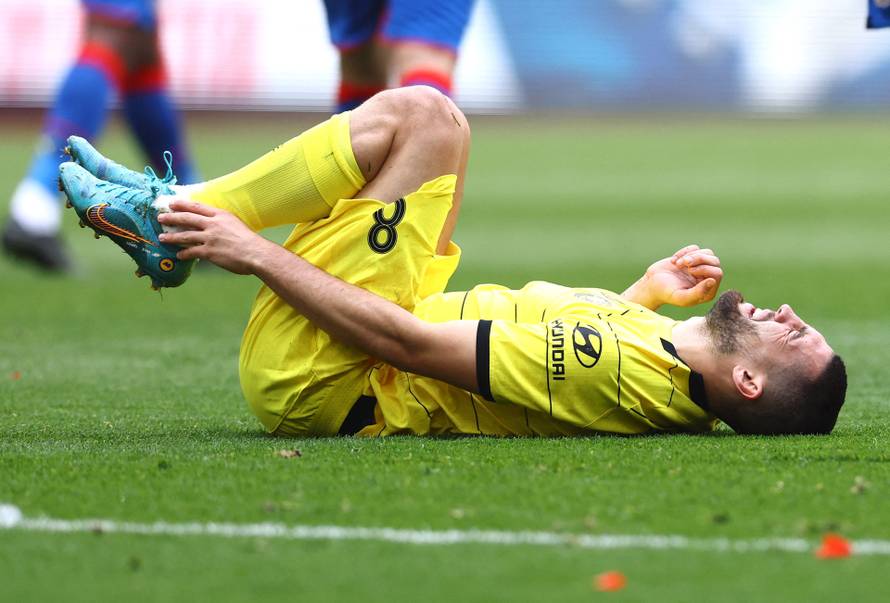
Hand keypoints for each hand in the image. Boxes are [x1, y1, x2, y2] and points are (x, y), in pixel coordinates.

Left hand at [157, 200, 271, 274]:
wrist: (256, 253)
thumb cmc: (250, 240)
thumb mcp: (235, 224)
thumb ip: (222, 223)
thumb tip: (211, 224)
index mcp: (220, 215)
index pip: (197, 207)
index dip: (183, 204)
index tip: (172, 203)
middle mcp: (213, 224)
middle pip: (187, 218)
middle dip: (172, 217)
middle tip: (161, 217)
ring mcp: (210, 238)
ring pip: (185, 235)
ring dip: (172, 237)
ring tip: (162, 238)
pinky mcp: (209, 252)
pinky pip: (192, 252)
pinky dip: (184, 253)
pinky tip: (179, 255)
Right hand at [626, 244, 722, 308]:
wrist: (651, 284)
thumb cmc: (666, 293)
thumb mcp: (681, 297)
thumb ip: (698, 293)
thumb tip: (712, 281)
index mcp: (707, 291)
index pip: (717, 273)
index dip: (705, 269)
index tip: (690, 272)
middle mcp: (706, 279)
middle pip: (714, 261)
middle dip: (699, 259)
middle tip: (685, 264)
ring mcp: (699, 268)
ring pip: (707, 253)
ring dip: (692, 255)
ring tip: (679, 263)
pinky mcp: (691, 258)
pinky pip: (695, 248)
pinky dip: (684, 252)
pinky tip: (673, 261)